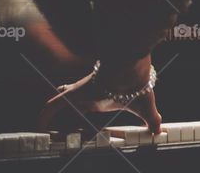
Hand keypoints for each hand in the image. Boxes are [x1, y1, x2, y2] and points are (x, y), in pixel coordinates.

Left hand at [38, 55, 161, 133]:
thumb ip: (151, 118)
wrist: (130, 71)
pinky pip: (52, 106)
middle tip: (58, 115)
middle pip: (69, 95)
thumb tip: (159, 129)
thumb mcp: (144, 106)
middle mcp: (88, 93)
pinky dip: (44, 117)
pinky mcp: (72, 94)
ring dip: (50, 112)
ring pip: (58, 100)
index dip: (81, 103)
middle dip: (63, 102)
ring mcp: (79, 93)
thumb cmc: (136, 84)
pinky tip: (40, 127)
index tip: (78, 110)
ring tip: (43, 127)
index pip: (87, 97)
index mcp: (102, 96)